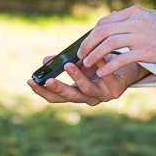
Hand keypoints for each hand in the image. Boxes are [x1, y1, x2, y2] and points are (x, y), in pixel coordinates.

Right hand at [27, 57, 143, 105]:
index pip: (55, 98)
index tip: (30, 81)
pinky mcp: (115, 89)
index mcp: (76, 94)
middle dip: (57, 88)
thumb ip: (63, 64)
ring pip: (86, 90)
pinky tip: (94, 56)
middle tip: (47, 80)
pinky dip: (99, 65)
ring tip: (68, 65)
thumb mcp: (80, 65)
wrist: (125, 70)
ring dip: (76, 78)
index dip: (42, 91)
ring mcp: (101, 96)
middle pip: (69, 97)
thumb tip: (46, 60)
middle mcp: (87, 98)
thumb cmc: (99, 67)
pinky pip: (105, 75)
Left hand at [78, 6, 155, 77]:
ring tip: (87, 64)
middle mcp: (135, 21)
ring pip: (108, 44)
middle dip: (88, 44)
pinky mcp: (145, 51)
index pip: (105, 21)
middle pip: (103, 31)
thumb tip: (111, 24)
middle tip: (80, 54)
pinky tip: (101, 72)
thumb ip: (130, 20)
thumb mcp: (147, 17)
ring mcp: (140, 36)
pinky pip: (121, 59)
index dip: (92, 33)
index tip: (86, 43)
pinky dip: (108, 66)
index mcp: (133, 12)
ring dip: (94, 54)